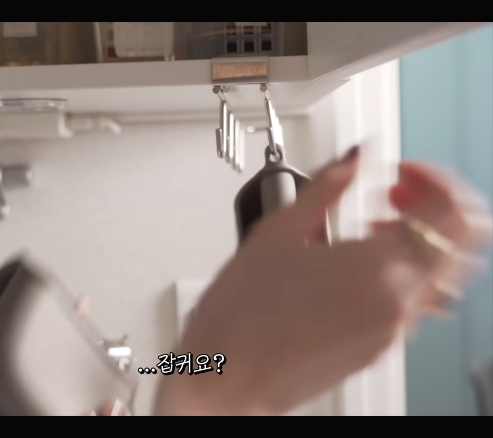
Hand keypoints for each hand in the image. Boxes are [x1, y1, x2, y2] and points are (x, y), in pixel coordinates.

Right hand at [154, 147, 491, 415]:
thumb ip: (325, 187)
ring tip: (376, 227)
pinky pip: (413, 302)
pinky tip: (356, 265)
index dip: (431, 179)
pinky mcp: (377, 348)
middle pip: (461, 243)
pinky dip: (403, 273)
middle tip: (398, 192)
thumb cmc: (240, 317)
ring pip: (442, 275)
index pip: (448, 211)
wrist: (225, 375)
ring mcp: (391, 330)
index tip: (402, 172)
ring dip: (422, 241)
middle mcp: (397, 302)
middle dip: (434, 207)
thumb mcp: (277, 232)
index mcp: (378, 269)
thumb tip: (353, 160)